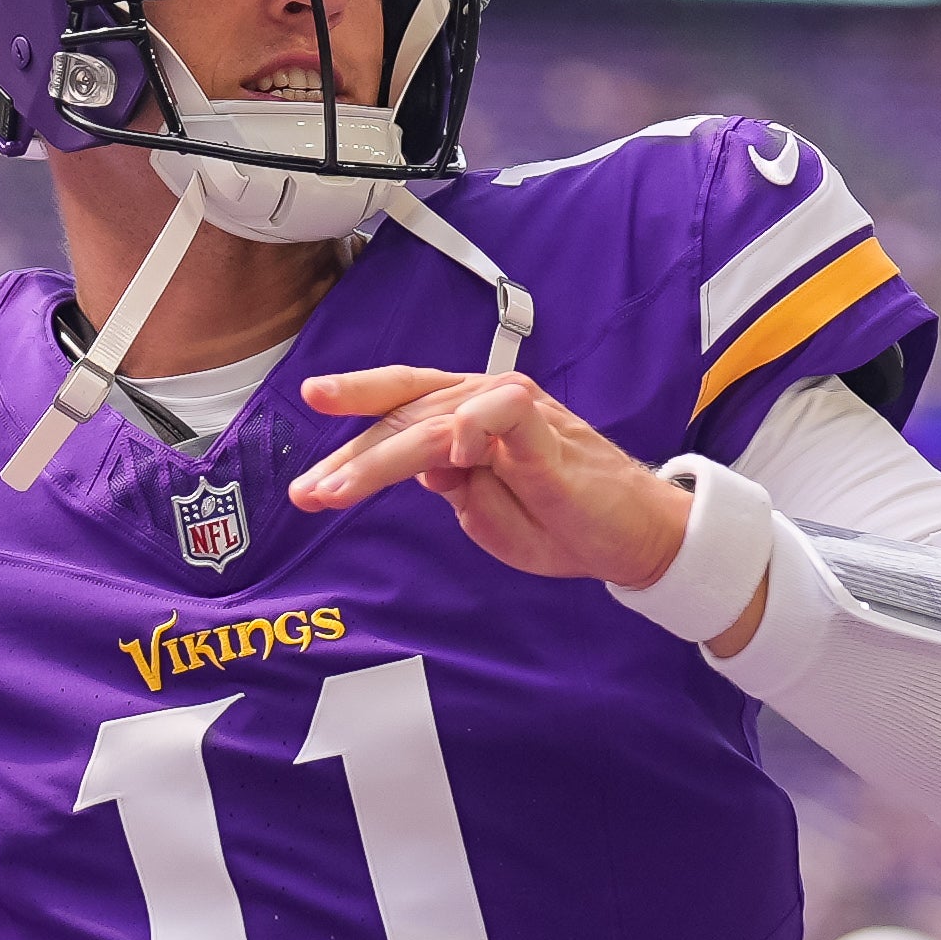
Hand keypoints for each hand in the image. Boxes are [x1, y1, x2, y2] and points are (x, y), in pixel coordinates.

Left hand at [291, 367, 691, 587]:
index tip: (307, 435)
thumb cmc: (563, 522)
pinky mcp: (547, 433)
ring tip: (339, 492)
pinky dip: (474, 423)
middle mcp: (485, 403)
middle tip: (308, 491)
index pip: (401, 408)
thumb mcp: (487, 514)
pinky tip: (452, 450)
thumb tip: (416, 465)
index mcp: (468, 417)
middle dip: (350, 456)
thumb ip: (452, 485)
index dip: (354, 415)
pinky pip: (505, 411)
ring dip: (381, 458)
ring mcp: (515, 414)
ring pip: (434, 420)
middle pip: (404, 414)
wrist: (633, 537)